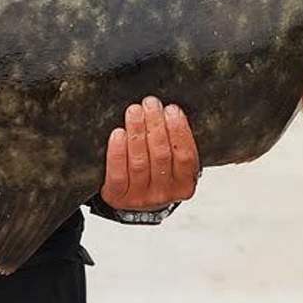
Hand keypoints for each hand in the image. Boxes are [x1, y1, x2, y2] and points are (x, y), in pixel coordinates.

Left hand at [100, 96, 199, 210]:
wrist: (134, 199)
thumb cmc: (157, 174)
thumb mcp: (175, 165)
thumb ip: (176, 144)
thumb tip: (172, 111)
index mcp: (184, 185)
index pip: (185, 156)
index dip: (179, 130)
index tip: (171, 109)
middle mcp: (163, 194)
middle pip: (160, 155)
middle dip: (155, 125)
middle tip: (150, 104)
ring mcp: (140, 197)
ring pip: (139, 161)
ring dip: (137, 132)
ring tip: (134, 112)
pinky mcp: (118, 196)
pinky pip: (118, 173)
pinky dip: (118, 151)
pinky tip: (118, 134)